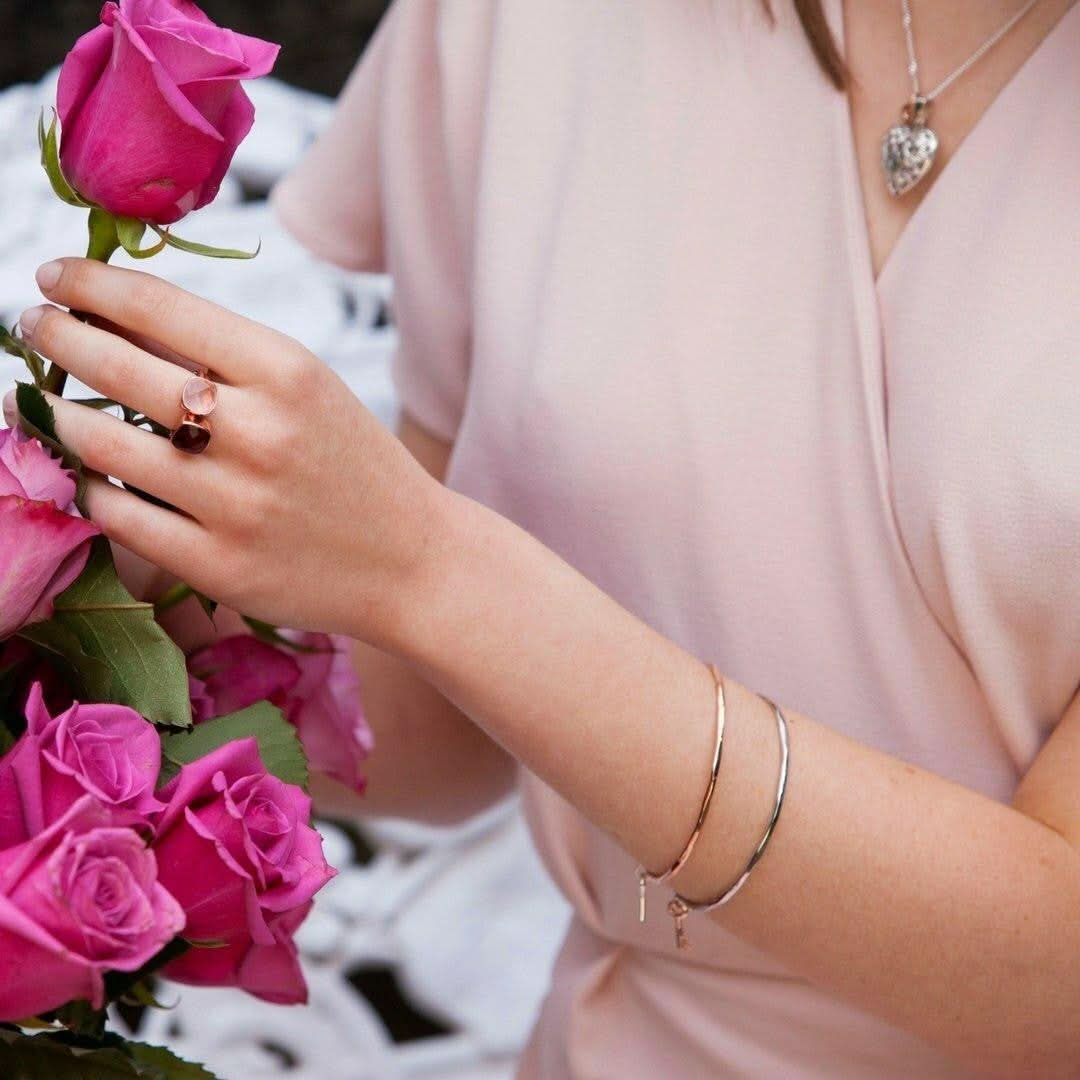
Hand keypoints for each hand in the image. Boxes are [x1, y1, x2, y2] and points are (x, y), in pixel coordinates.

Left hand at [12, 258, 445, 642]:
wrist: (411, 561)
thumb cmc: (356, 467)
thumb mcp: (310, 390)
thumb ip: (226, 356)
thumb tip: (115, 316)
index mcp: (288, 373)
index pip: (160, 306)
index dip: (91, 282)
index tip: (56, 274)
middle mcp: (259, 433)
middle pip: (118, 366)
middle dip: (56, 336)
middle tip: (34, 326)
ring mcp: (236, 505)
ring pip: (102, 444)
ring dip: (54, 414)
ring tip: (45, 402)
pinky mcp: (220, 567)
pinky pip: (119, 518)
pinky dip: (91, 489)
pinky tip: (91, 474)